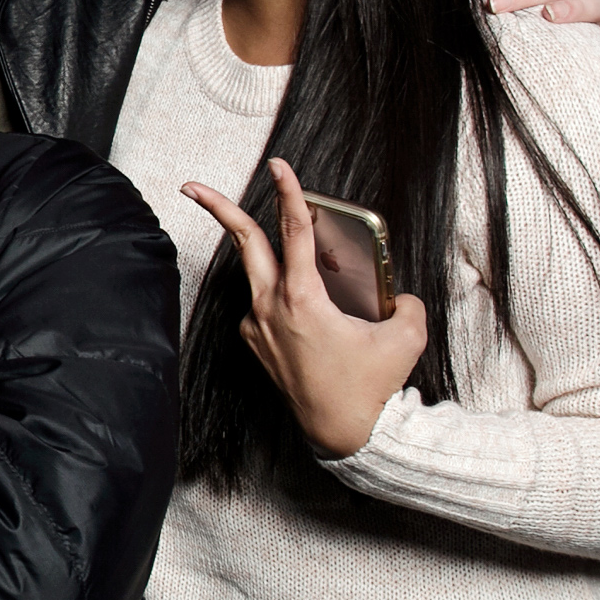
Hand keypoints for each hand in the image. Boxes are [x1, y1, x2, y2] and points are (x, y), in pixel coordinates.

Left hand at [182, 158, 427, 459]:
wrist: (343, 433)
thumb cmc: (371, 387)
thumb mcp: (406, 337)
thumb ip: (408, 303)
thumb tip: (401, 295)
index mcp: (303, 299)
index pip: (295, 232)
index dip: (289, 194)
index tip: (279, 166)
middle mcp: (270, 308)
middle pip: (244, 243)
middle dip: (217, 209)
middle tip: (191, 185)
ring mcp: (257, 326)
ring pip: (256, 273)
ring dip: (264, 252)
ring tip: (289, 248)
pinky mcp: (256, 342)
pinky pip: (263, 305)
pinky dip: (281, 295)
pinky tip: (311, 314)